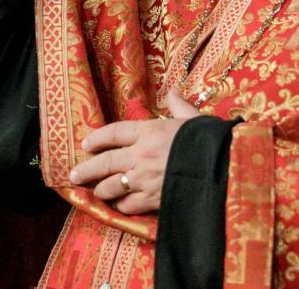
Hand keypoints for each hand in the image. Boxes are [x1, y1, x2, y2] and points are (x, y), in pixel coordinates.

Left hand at [68, 90, 198, 214]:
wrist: (225, 169)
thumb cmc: (211, 142)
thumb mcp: (194, 119)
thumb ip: (179, 107)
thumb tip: (173, 92)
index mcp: (150, 131)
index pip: (114, 132)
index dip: (98, 137)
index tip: (86, 142)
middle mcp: (142, 154)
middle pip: (106, 161)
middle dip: (87, 168)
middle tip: (74, 174)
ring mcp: (145, 179)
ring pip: (112, 186)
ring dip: (101, 190)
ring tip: (95, 191)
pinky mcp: (153, 199)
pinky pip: (128, 205)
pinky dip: (121, 206)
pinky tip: (119, 205)